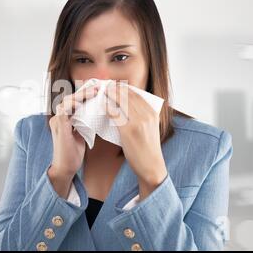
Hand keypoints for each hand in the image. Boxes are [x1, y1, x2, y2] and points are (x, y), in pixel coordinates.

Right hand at [48, 83, 98, 197]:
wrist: (66, 168)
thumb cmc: (73, 153)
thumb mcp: (82, 133)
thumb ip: (86, 122)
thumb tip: (100, 113)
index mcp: (64, 118)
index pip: (75, 101)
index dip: (86, 94)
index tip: (100, 90)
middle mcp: (59, 117)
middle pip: (71, 98)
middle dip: (85, 91)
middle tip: (100, 87)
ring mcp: (57, 120)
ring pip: (68, 101)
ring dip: (81, 95)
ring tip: (95, 91)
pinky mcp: (59, 125)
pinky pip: (65, 109)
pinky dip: (75, 104)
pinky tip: (85, 103)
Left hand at [104, 82, 167, 199]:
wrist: (151, 166)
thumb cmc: (147, 148)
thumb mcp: (149, 128)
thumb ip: (140, 115)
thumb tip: (125, 104)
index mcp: (152, 112)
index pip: (136, 94)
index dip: (123, 88)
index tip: (113, 85)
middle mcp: (147, 114)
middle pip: (127, 95)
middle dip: (114, 89)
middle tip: (103, 86)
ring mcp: (138, 122)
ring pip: (121, 102)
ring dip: (109, 95)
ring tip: (100, 93)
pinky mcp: (129, 131)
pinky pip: (115, 114)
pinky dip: (107, 108)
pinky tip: (100, 107)